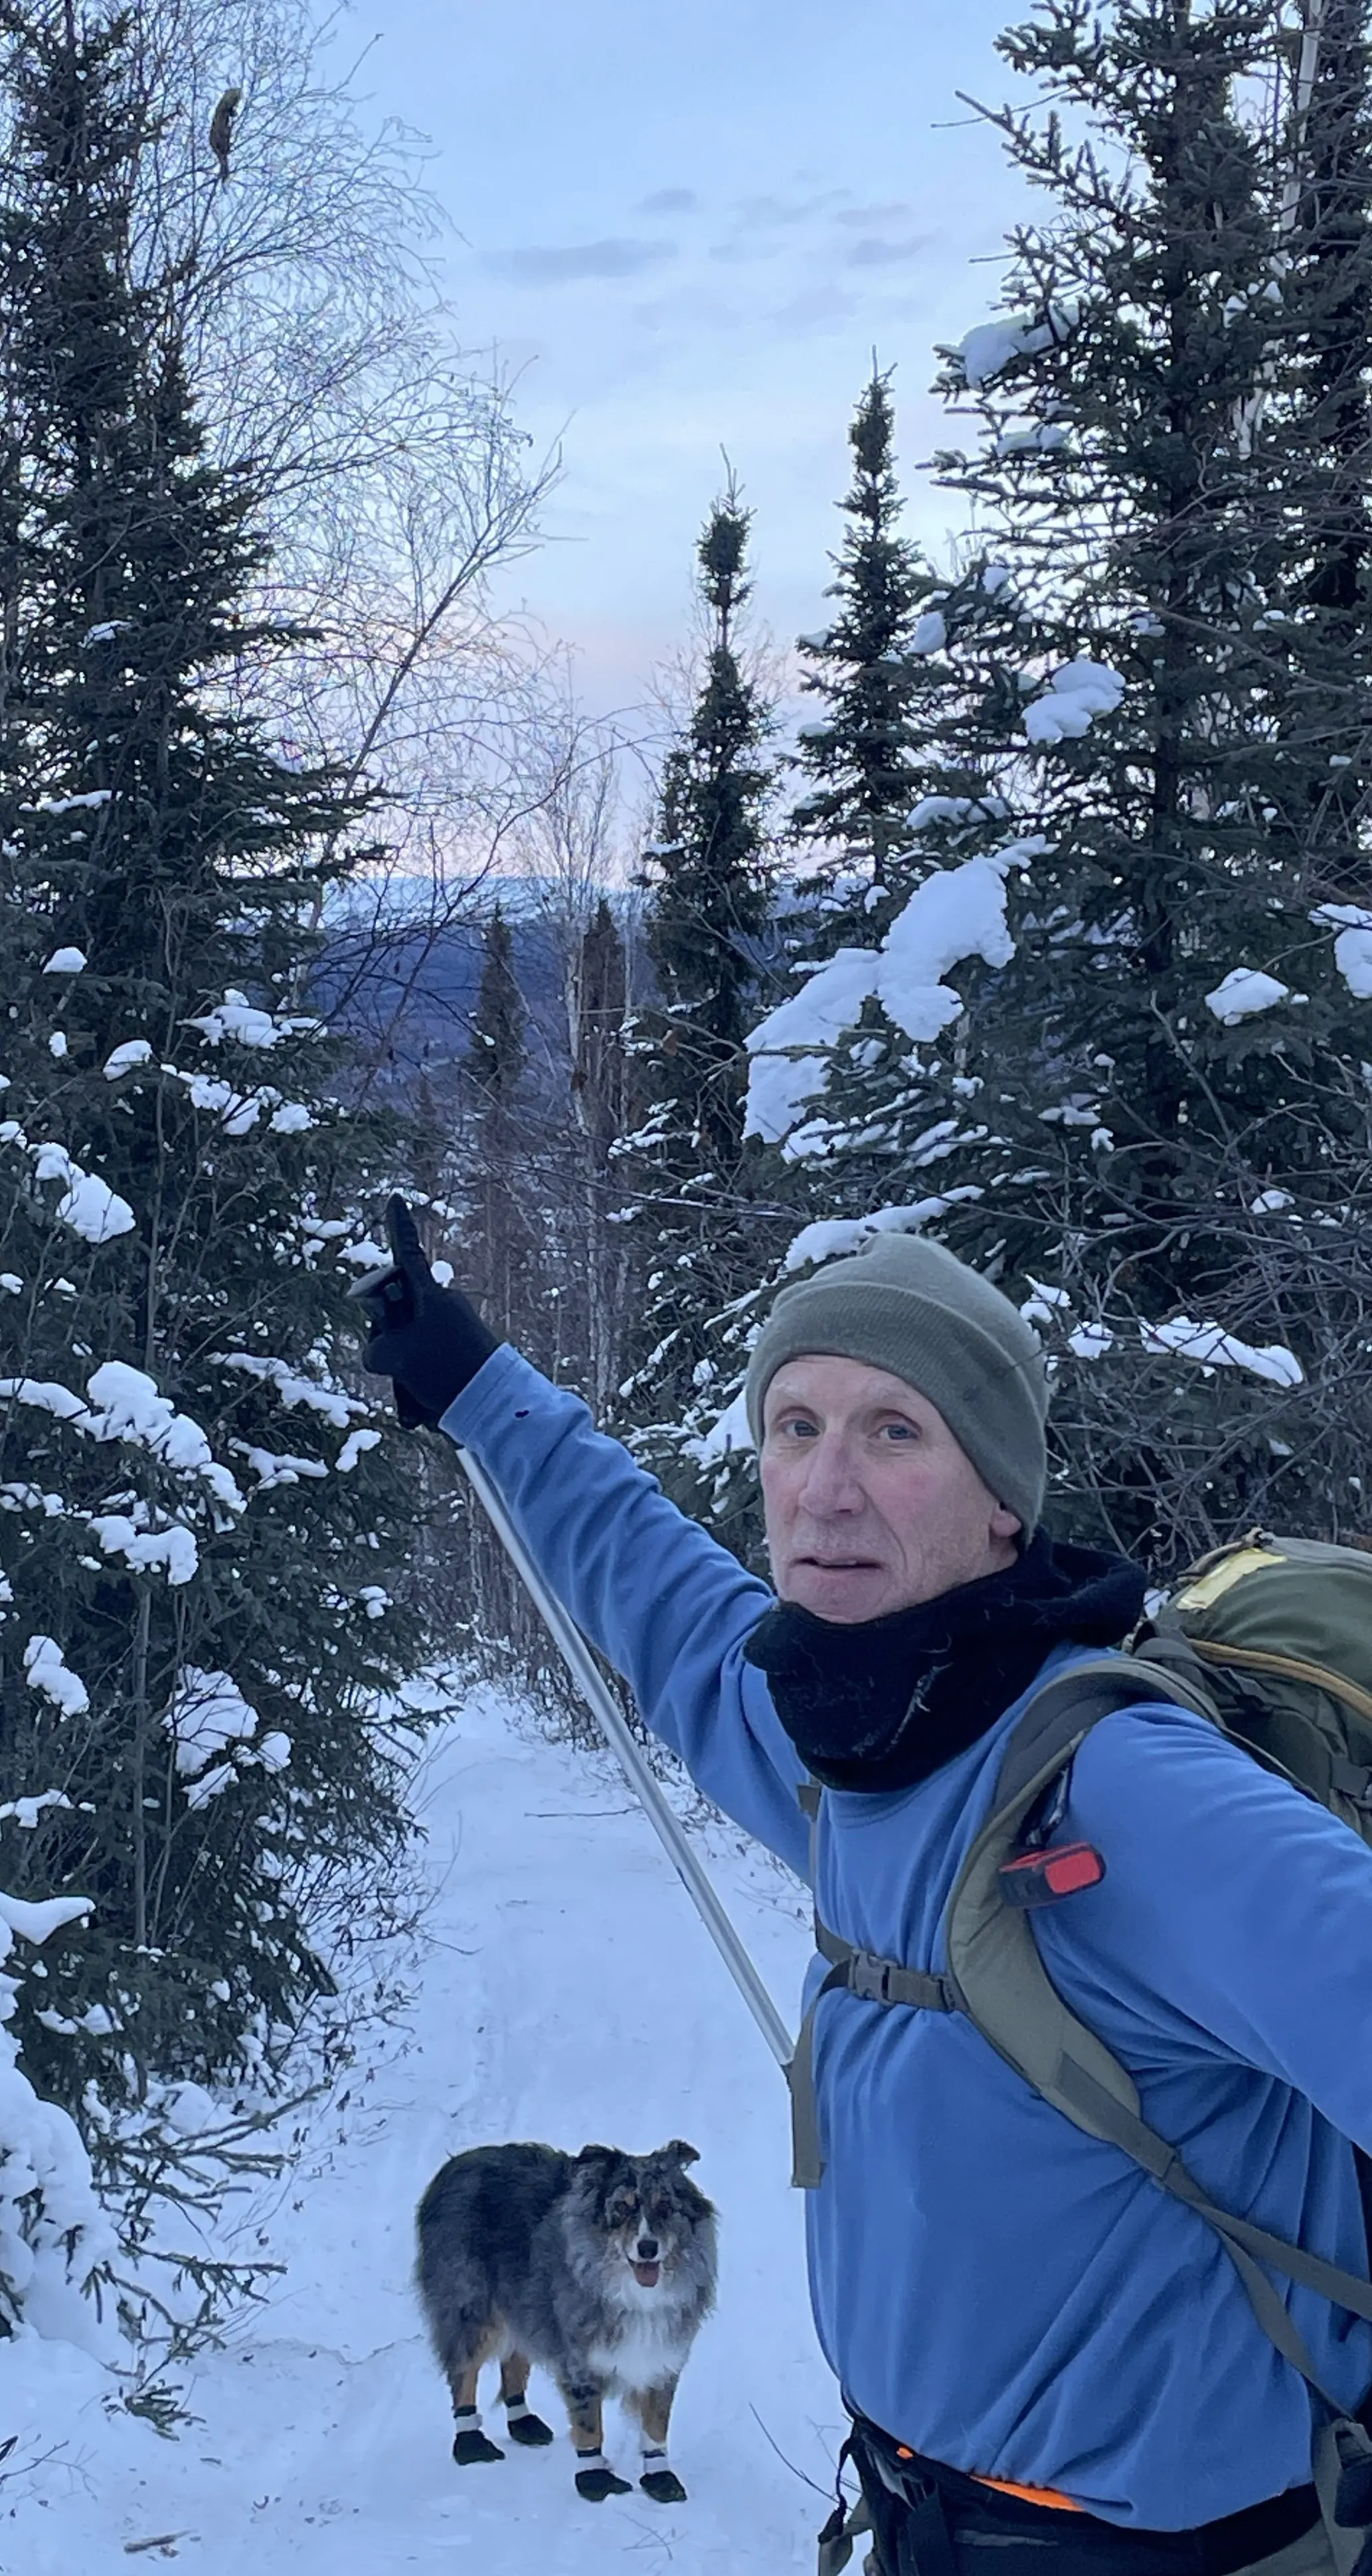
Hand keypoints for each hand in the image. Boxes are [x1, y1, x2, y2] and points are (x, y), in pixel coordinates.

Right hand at [353, 1197, 497, 1427]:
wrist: (492, 1406)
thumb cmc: (444, 1368)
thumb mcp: (393, 1355)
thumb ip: (376, 1348)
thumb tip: (381, 1356)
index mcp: (431, 1296)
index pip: (407, 1254)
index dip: (399, 1227)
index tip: (396, 1199)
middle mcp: (441, 1309)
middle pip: (397, 1317)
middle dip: (389, 1342)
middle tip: (401, 1361)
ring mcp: (451, 1335)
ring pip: (408, 1350)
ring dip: (405, 1375)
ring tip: (421, 1390)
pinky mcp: (458, 1361)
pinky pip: (425, 1373)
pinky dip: (420, 1391)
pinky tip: (426, 1411)